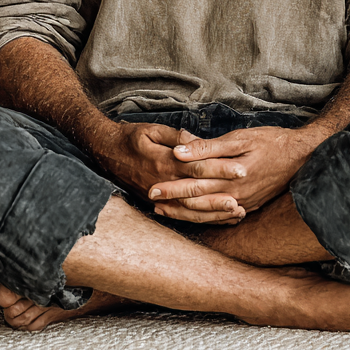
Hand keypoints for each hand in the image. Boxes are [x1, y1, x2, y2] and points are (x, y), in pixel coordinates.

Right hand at [90, 122, 247, 222]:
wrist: (104, 153)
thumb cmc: (129, 137)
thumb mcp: (151, 130)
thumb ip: (175, 137)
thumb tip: (195, 140)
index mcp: (164, 162)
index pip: (198, 167)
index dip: (220, 168)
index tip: (240, 169)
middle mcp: (163, 183)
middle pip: (197, 192)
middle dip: (221, 196)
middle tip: (244, 200)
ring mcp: (159, 196)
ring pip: (190, 209)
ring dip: (213, 212)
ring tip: (236, 213)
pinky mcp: (156, 203)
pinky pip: (180, 214)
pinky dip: (199, 218)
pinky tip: (217, 219)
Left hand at [148, 125, 325, 221]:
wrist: (302, 156)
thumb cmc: (271, 141)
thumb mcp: (239, 138)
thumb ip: (208, 148)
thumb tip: (179, 151)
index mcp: (229, 176)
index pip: (193, 184)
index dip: (171, 187)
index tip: (151, 189)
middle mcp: (235, 195)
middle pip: (196, 201)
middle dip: (172, 202)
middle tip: (151, 202)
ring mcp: (244, 203)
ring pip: (207, 212)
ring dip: (185, 213)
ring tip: (166, 212)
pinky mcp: (251, 205)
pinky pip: (222, 216)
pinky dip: (205, 216)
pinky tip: (195, 216)